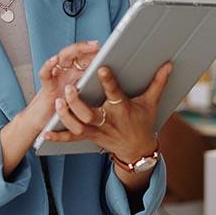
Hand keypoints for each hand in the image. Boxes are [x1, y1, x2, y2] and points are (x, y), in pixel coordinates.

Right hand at [16, 40, 100, 136]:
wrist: (50, 125)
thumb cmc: (70, 112)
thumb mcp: (87, 99)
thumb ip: (97, 88)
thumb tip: (118, 81)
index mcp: (77, 73)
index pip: (86, 55)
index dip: (95, 50)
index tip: (108, 47)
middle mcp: (66, 72)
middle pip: (75, 53)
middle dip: (85, 47)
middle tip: (97, 45)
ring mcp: (56, 77)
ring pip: (62, 57)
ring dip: (71, 51)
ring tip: (79, 49)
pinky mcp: (47, 87)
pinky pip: (45, 74)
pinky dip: (47, 66)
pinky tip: (54, 60)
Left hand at [40, 61, 172, 160]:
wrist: (137, 150)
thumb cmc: (142, 122)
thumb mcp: (150, 103)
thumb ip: (157, 82)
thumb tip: (168, 64)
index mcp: (122, 109)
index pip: (115, 93)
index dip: (108, 81)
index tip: (101, 68)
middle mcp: (107, 121)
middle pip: (89, 114)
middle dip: (77, 102)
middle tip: (69, 88)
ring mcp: (97, 131)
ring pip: (78, 126)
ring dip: (66, 116)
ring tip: (57, 103)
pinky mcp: (89, 137)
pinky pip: (71, 139)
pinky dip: (58, 136)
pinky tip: (46, 132)